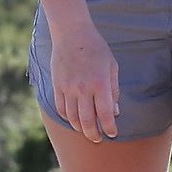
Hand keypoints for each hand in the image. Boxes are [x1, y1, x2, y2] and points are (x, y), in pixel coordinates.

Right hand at [46, 12, 122, 138]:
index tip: (112, 133)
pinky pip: (61, 108)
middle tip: (98, 139)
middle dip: (94, 134)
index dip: (110, 128)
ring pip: (72, 118)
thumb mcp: (112, 66)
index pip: (105, 115)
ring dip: (80, 128)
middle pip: (87, 121)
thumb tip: (115, 112)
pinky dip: (67, 117)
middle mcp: (83, 89)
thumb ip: (114, 90)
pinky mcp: (57, 85)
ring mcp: (68, 88)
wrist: (72, 33)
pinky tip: (73, 119)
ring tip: (86, 131)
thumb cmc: (96, 48)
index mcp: (100, 84)